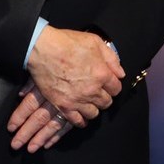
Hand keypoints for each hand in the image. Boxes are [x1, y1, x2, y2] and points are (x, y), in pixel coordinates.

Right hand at [18, 26, 124, 149]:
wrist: (43, 50)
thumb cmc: (67, 43)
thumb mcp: (95, 42)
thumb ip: (111, 58)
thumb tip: (120, 73)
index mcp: (102, 74)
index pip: (116, 89)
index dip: (113, 86)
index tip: (109, 84)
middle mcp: (92, 90)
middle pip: (106, 102)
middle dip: (105, 97)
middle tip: (99, 92)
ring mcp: (77, 100)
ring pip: (94, 113)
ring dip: (93, 108)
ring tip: (89, 102)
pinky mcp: (63, 106)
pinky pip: (77, 121)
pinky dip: (81, 120)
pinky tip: (81, 116)